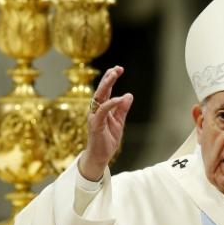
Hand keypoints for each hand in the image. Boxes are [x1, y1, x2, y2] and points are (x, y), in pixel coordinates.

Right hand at [78, 66, 132, 180]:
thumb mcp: (119, 122)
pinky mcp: (95, 124)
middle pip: (101, 90)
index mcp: (101, 108)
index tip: (118, 69)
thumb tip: (128, 95)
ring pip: (99, 97)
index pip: (105, 90)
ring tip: (114, 75)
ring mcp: (94, 116)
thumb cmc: (107, 140)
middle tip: (117, 68)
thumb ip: (122, 109)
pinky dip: (110, 103)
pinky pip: (102, 111)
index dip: (111, 79)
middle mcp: (96, 110)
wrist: (100, 156)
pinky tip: (118, 98)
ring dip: (106, 85)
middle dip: (108, 78)